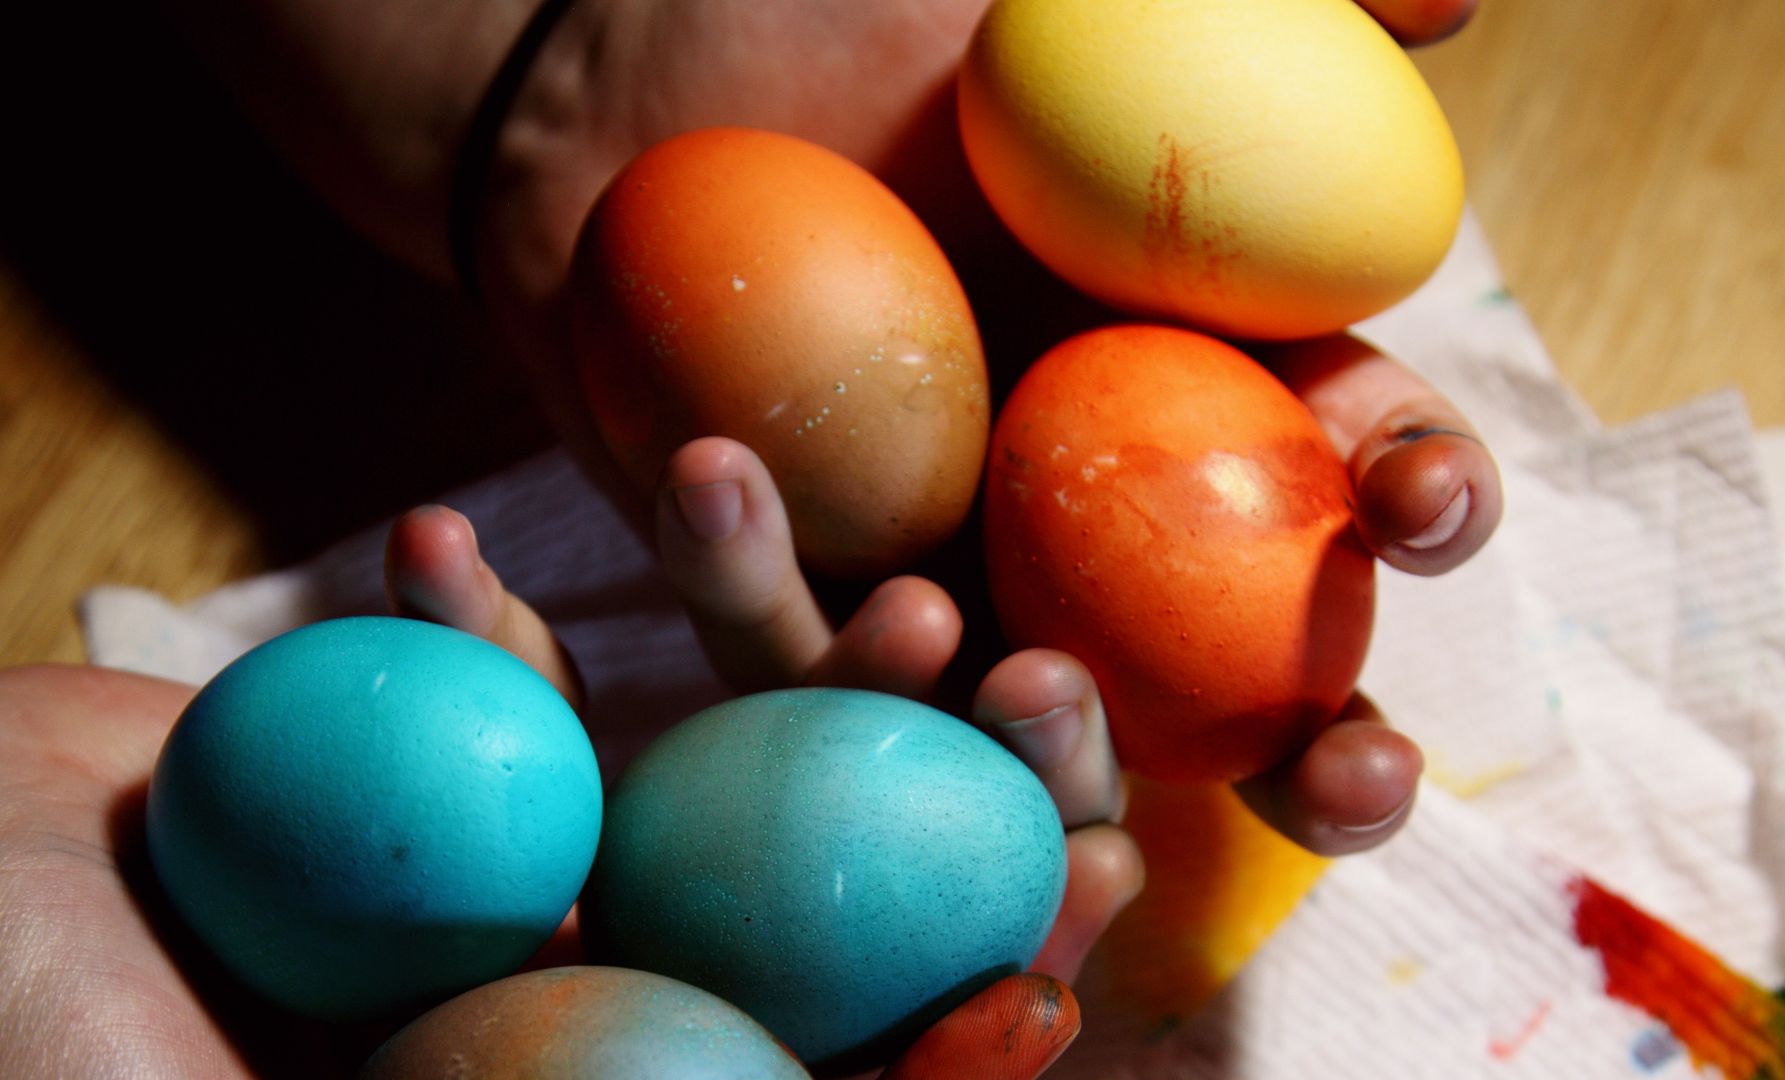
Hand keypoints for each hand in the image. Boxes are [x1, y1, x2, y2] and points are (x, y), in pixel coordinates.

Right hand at [0, 500, 1135, 1075]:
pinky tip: (726, 544)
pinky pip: (570, 688)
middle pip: (809, 948)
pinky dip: (627, 618)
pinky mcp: (476, 755)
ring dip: (831, 694)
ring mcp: (531, 876)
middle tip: (1060, 766)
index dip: (924, 1068)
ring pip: (724, 789)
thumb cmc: (24, 1012)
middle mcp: (576, 1010)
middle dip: (946, 864)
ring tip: (928, 616)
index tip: (1041, 994)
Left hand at [458, 0, 1496, 850]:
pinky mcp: (791, 605)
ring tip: (1027, 676)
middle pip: (1249, 683)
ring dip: (1059, 744)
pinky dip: (761, 590)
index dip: (1430, 498)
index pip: (1361, 467)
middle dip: (1329, 757)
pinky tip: (739, 496)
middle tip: (1357, 782)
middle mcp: (1091, 521)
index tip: (1418, 504)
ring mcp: (947, 580)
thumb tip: (1457, 9)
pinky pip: (784, 647)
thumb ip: (1264, 9)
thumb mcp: (1066, 4)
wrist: (631, 77)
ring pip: (1025, 728)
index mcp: (1201, 390)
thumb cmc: (851, 23)